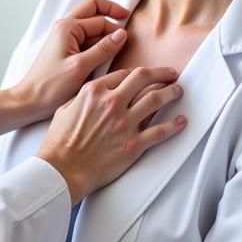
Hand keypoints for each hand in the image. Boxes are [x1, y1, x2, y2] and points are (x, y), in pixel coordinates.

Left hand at [0, 0, 130, 134]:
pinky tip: (107, 58)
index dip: (116, 29)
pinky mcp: (68, 49)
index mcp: (67, 27)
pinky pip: (88, 40)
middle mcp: (65, 27)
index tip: (130, 41)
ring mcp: (66, 38)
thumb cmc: (50, 85)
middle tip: (128, 24)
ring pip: (92, 26)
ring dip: (105, 33)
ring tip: (119, 49)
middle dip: (111, 15)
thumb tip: (122, 34)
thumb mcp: (81, 67)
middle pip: (94, 10)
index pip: (100, 19)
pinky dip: (99, 44)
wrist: (31, 100)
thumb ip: (103, 49)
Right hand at [38, 66, 186, 201]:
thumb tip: (93, 93)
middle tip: (171, 74)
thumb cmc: (60, 142)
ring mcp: (124, 123)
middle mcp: (112, 103)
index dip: (137, 72)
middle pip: (143, 79)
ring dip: (171, 93)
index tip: (145, 74)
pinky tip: (181, 121)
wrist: (62, 168)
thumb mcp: (65, 109)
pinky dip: (174, 125)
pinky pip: (160, 131)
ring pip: (156, 100)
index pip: (123, 74)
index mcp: (94, 92)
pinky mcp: (133, 144)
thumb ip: (83, 97)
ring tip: (178, 91)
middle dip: (161, 73)